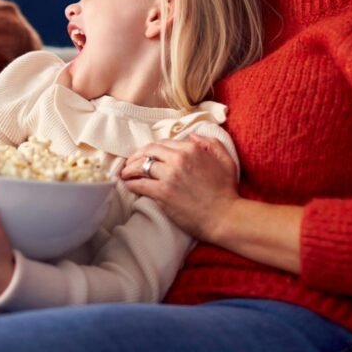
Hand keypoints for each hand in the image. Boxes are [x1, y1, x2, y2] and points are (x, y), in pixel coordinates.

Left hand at [121, 134, 238, 240]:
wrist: (224, 216)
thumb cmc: (227, 191)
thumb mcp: (225, 160)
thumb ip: (210, 143)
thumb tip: (192, 135)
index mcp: (191, 149)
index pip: (164, 143)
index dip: (152, 149)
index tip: (146, 155)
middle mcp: (178, 158)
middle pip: (149, 151)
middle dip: (137, 156)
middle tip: (130, 163)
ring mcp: (169, 175)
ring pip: (141, 165)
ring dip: (130, 169)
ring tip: (125, 174)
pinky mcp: (162, 192)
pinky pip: (140, 183)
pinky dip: (131, 184)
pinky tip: (129, 185)